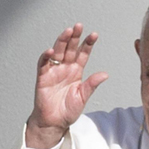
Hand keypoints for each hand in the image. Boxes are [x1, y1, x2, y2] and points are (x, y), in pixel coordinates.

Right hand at [25, 24, 107, 148]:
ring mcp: (53, 71)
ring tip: (67, 32)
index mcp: (76, 72)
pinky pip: (43, 64)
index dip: (88, 44)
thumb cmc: (67, 110)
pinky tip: (51, 51)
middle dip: (74, 37)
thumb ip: (91, 85)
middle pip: (69, 48)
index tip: (94, 34)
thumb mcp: (83, 97)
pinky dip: (46, 57)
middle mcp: (65, 68)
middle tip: (79, 26)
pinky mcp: (42, 77)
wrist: (53, 122)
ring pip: (57, 52)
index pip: (82, 54)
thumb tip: (105, 74)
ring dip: (61, 41)